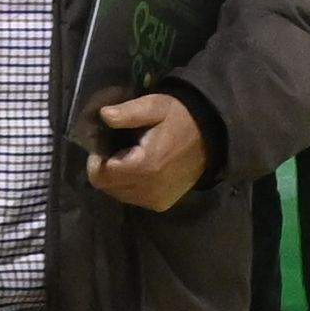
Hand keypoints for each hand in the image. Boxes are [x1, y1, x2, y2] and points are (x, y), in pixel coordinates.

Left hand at [83, 93, 209, 211]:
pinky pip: (134, 198)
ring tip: (130, 158)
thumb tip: (104, 115)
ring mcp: (156, 200)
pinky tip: (142, 169)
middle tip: (118, 149)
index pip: (100, 176)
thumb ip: (128, 113)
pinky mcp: (162, 204)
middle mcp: (148, 189)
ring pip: (119, 194)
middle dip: (106, 169)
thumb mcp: (155, 106)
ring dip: (118, 179)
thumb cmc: (180, 118)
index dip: (96, 160)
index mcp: (144, 166)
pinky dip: (131, 186)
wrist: (213, 136)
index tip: (104, 145)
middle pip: (107, 187)